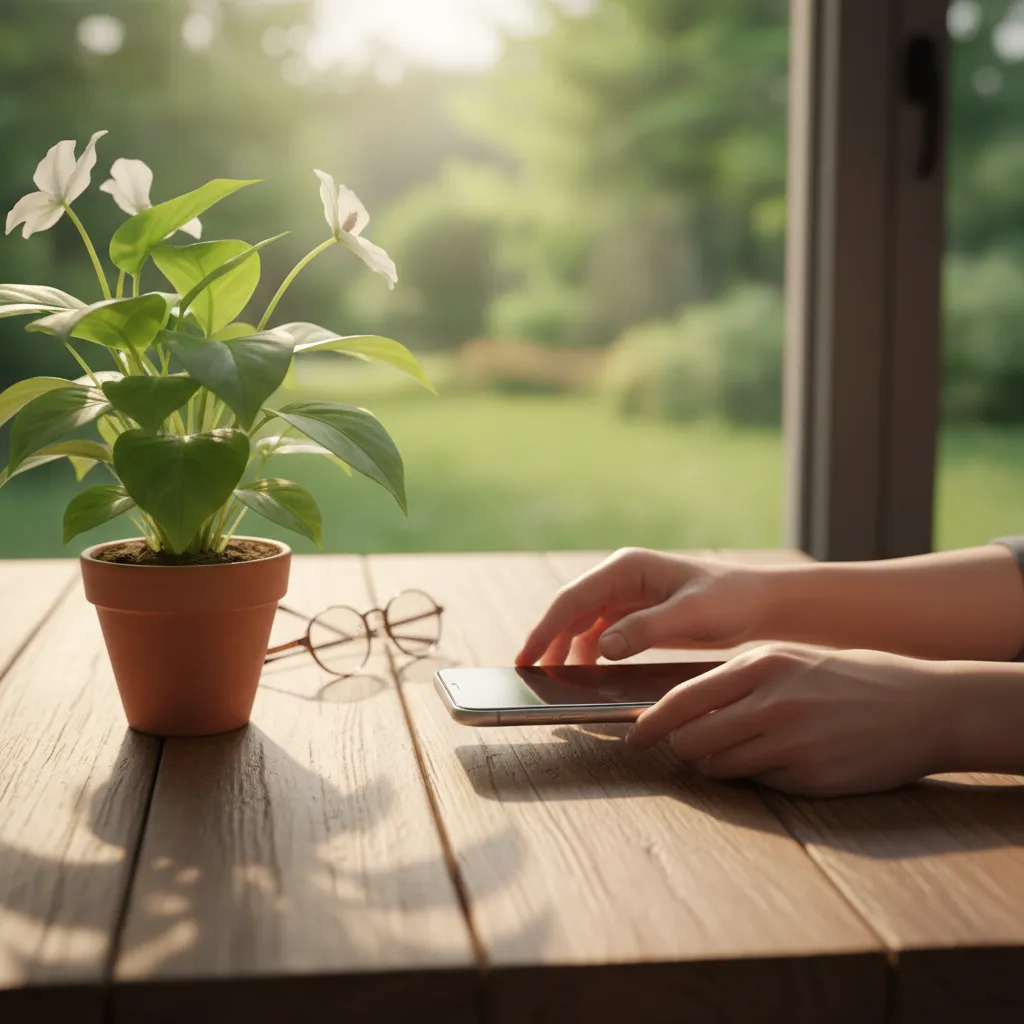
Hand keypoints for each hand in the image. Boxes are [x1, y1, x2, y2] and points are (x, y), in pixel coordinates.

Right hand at [517, 548, 768, 665]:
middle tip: (530, 675)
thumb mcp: (691, 614)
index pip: (573, 598)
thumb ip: (645, 629)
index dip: (546, 628)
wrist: (758, 603)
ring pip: (582, 624)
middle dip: (550, 641)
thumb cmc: (729, 600)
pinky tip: (586, 675)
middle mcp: (621, 579)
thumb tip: (601, 647)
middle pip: (571, 611)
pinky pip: (601, 634)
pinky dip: (589, 654)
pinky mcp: (636, 616)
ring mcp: (626, 597)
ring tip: (553, 680)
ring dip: (567, 649)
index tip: (527, 656)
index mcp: (627, 568)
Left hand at [626, 645, 960, 795]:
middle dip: (683, 749)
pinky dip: (758, 777)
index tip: (633, 738)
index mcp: (762, 666)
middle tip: (686, 749)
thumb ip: (740, 680)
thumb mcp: (791, 661)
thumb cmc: (851, 679)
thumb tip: (685, 707)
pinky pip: (760, 784)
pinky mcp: (809, 778)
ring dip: (718, 765)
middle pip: (692, 740)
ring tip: (743, 751)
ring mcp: (791, 744)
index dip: (651, 724)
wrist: (924, 707)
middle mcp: (771, 704)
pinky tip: (784, 761)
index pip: (683, 700)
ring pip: (720, 767)